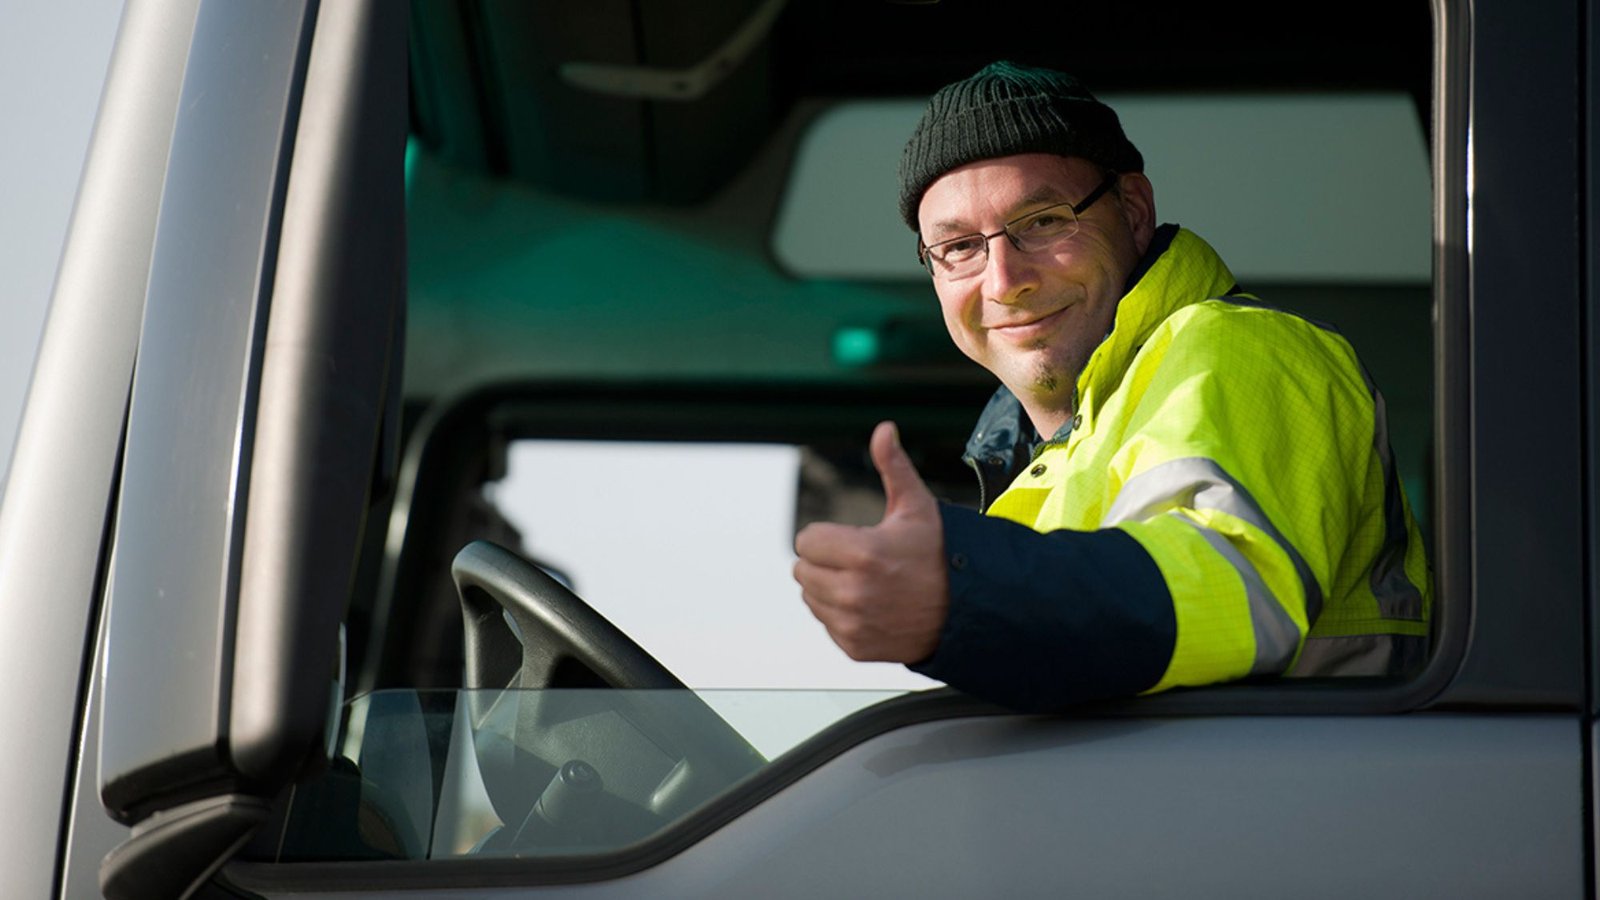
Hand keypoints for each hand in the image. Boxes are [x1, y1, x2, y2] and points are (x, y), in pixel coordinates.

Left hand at [793, 421, 948, 662]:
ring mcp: (854, 624)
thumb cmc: (940, 553)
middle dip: (827, 561)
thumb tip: (883, 429)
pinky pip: (827, 624)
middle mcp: (853, 593)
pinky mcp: (855, 647)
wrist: (968, 608)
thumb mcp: (917, 506)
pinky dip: (843, 616)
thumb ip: (892, 466)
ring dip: (830, 588)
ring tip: (868, 583)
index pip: (805, 541)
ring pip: (811, 597)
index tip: (854, 539)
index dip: (828, 536)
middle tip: (862, 561)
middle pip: (803, 570)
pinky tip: (873, 606)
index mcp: (862, 553)